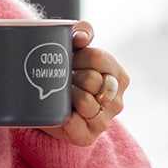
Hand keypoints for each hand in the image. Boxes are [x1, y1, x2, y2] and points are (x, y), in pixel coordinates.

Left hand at [56, 20, 128, 146]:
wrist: (49, 104)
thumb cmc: (67, 71)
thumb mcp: (74, 46)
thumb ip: (82, 31)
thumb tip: (82, 37)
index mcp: (119, 76)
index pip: (98, 58)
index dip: (78, 56)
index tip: (70, 59)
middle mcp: (116, 100)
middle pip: (91, 79)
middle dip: (71, 75)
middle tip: (63, 77)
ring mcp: (104, 120)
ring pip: (85, 101)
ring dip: (66, 94)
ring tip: (61, 93)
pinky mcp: (87, 136)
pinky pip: (73, 123)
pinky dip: (62, 115)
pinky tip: (59, 109)